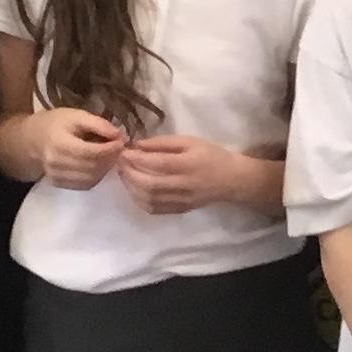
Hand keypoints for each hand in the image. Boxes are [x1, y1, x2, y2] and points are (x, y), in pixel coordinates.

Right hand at [27, 108, 126, 189]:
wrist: (33, 138)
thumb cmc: (57, 123)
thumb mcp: (77, 115)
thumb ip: (98, 124)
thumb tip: (118, 134)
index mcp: (59, 143)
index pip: (90, 152)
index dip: (109, 149)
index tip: (121, 141)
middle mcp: (56, 163)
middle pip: (92, 167)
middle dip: (110, 158)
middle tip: (119, 148)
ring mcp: (56, 176)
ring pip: (91, 178)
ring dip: (105, 168)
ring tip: (110, 156)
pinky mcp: (58, 184)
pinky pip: (84, 185)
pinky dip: (97, 176)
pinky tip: (99, 165)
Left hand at [116, 135, 252, 214]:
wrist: (232, 180)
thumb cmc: (211, 155)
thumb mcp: (190, 141)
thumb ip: (163, 143)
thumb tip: (137, 145)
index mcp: (187, 164)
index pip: (156, 163)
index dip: (136, 158)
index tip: (123, 151)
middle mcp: (183, 185)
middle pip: (149, 184)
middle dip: (129, 174)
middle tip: (119, 163)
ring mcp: (181, 200)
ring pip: (149, 199)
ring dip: (131, 188)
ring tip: (124, 175)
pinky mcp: (180, 210)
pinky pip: (154, 209)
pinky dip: (140, 200)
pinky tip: (135, 190)